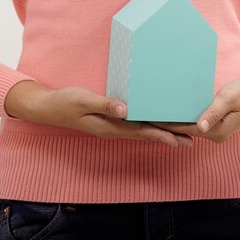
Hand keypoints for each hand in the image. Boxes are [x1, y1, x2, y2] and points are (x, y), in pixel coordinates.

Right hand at [5, 81, 193, 147]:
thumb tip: (126, 109)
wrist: (47, 107)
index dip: (162, 135)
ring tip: (182, 137)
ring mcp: (112, 126)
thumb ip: (104, 104)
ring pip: (143, 132)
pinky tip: (156, 124)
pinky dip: (149, 126)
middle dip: (169, 136)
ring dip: (163, 133)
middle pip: (147, 134)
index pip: (142, 132)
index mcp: (110, 126)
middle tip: (192, 139)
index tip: (181, 139)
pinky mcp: (110, 120)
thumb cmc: (64, 102)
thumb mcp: (83, 100)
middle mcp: (114, 129)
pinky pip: (134, 126)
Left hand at [148, 76, 239, 142]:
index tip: (150, 118)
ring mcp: (214, 130)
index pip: (185, 129)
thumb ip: (214, 112)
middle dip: (166, 123)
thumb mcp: (229, 98)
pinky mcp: (214, 122)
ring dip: (173, 119)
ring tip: (153, 112)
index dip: (167, 124)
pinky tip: (171, 109)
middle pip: (184, 130)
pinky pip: (194, 120)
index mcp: (217, 131)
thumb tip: (200, 127)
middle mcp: (214, 134)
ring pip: (188, 126)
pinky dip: (183, 115)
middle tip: (145, 114)